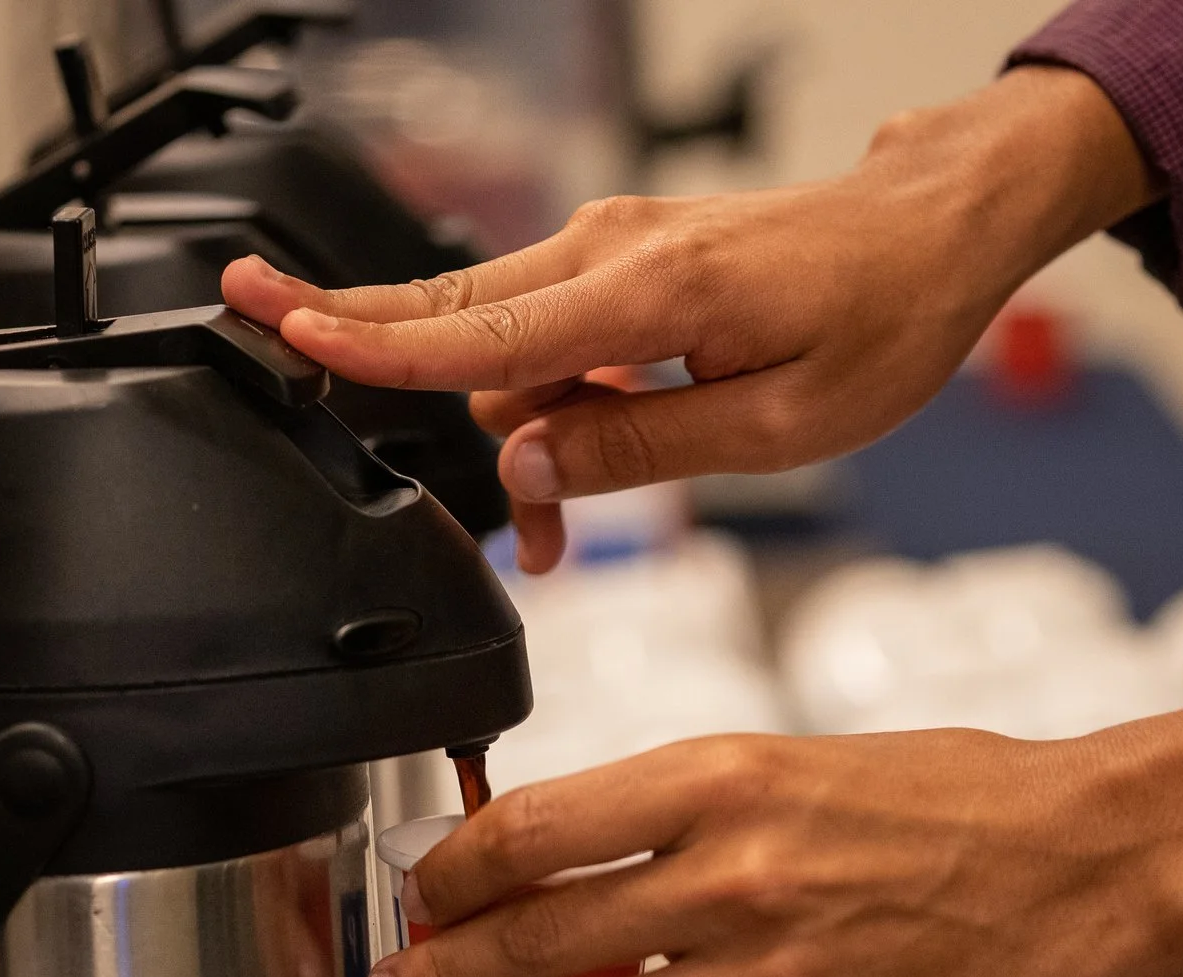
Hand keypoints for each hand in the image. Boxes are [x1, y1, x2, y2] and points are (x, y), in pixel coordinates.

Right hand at [224, 65, 1155, 571]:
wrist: (929, 234)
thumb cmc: (882, 320)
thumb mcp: (781, 426)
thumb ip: (641, 447)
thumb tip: (528, 464)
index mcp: (650, 292)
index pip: (477, 330)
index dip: (371, 342)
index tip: (280, 325)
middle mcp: (612, 253)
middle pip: (449, 312)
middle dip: (371, 355)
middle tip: (252, 323)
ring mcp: (611, 251)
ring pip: (496, 343)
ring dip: (501, 434)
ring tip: (555, 536)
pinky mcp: (622, 266)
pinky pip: (543, 337)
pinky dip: (538, 402)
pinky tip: (569, 468)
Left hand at [366, 695, 1182, 976]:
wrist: (1099, 860)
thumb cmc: (971, 798)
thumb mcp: (806, 759)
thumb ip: (690, 809)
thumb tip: (582, 853)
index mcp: (722, 778)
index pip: (531, 827)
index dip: (449, 869)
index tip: (420, 890)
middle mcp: (731, 875)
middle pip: (531, 935)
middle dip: (440, 973)